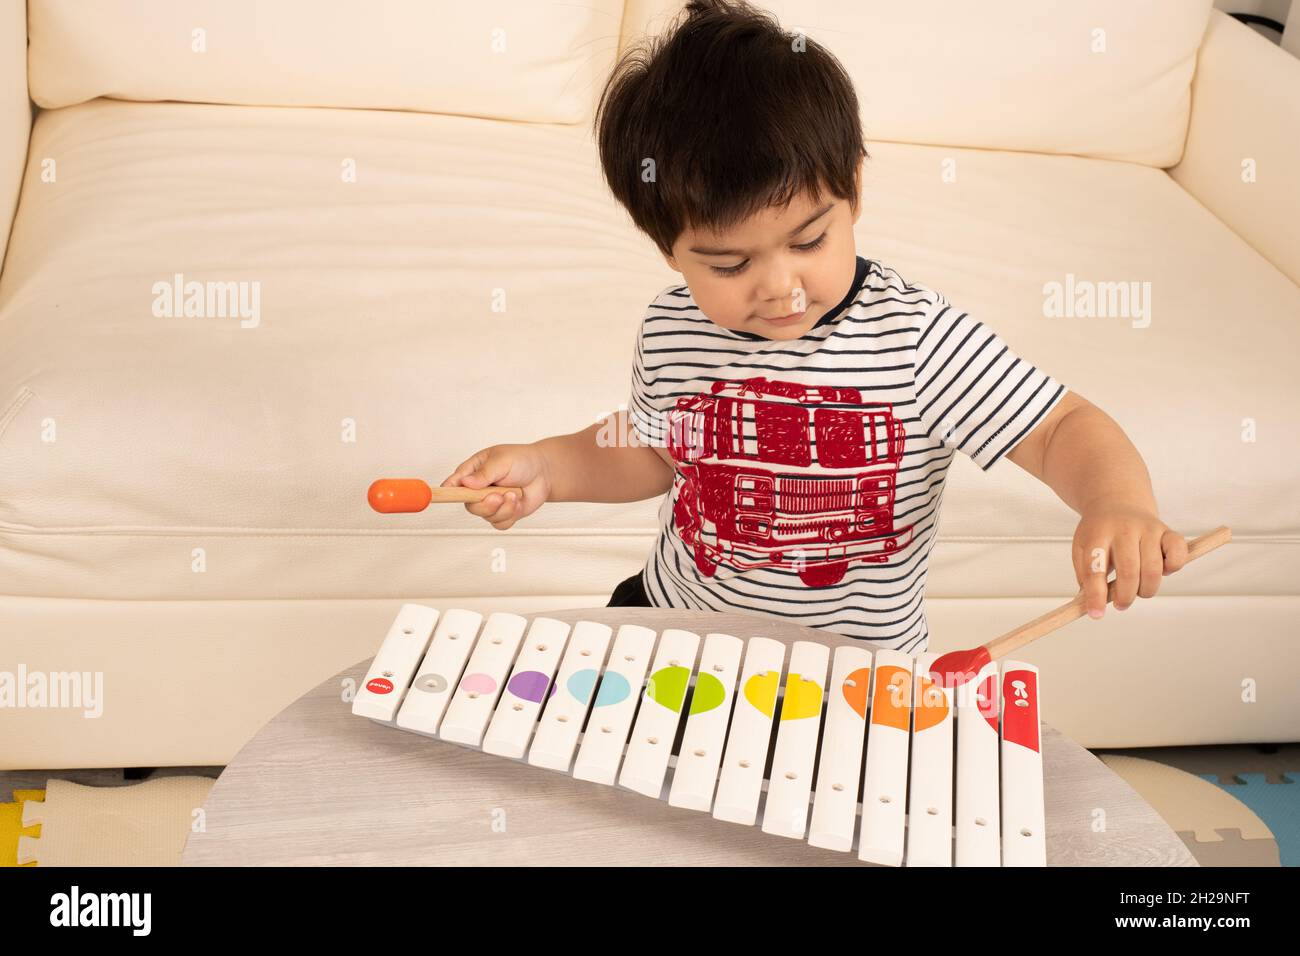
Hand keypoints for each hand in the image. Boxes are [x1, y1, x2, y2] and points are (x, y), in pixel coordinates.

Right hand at [441, 443, 550, 530]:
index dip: (448, 492)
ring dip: (503, 508)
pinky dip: (511, 514)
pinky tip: (517, 502)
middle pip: (469, 506)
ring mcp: (490, 503)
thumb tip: (465, 482)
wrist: (543, 472)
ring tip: (514, 494)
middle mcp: (478, 490)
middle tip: (498, 496)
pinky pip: (500, 523)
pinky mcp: (502, 513)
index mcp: (472, 472)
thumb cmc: (521, 460)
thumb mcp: (502, 460)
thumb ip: (484, 473)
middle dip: (486, 504)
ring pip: (486, 516)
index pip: (453, 484)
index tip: (444, 496)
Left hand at [1071, 498, 1188, 618]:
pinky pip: (1178, 555)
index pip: (1094, 569)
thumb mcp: (1082, 549)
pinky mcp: (1168, 532)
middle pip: (1129, 571)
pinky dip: (1173, 569)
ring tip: (1138, 590)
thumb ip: (1085, 576)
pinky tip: (1161, 571)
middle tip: (1121, 604)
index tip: (1096, 615)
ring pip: (1153, 569)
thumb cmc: (1099, 533)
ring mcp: (1148, 529)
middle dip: (1125, 596)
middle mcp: (1124, 529)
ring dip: (1147, 589)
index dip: (1095, 596)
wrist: (1117, 503)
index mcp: (1097, 534)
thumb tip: (1092, 607)